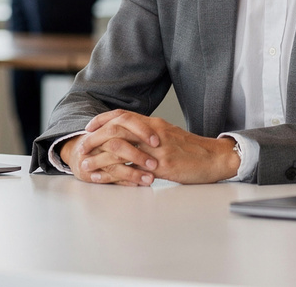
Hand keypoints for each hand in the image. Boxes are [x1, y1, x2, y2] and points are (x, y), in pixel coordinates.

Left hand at [76, 110, 241, 184]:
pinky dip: (118, 172)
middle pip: (117, 129)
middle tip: (81, 147)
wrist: (215, 158)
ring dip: (100, 157)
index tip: (88, 126)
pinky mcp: (163, 165)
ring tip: (87, 166)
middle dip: (94, 138)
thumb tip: (132, 141)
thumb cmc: (192, 151)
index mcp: (154, 125)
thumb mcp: (169, 138)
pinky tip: (108, 178)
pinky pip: (135, 167)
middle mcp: (153, 132)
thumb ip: (150, 137)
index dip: (103, 119)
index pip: (123, 116)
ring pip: (121, 147)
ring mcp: (157, 148)